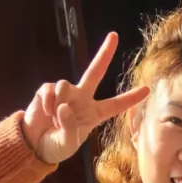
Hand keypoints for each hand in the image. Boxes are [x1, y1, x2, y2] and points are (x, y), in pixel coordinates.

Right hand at [22, 33, 149, 165]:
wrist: (34, 145)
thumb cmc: (56, 146)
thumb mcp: (68, 144)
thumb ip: (69, 127)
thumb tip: (64, 106)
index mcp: (93, 114)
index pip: (115, 105)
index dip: (130, 98)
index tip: (147, 90)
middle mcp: (81, 99)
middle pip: (95, 72)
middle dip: (104, 54)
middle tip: (114, 36)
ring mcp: (65, 93)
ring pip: (65, 85)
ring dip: (58, 104)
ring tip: (53, 119)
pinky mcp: (47, 90)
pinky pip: (50, 90)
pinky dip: (47, 103)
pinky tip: (45, 113)